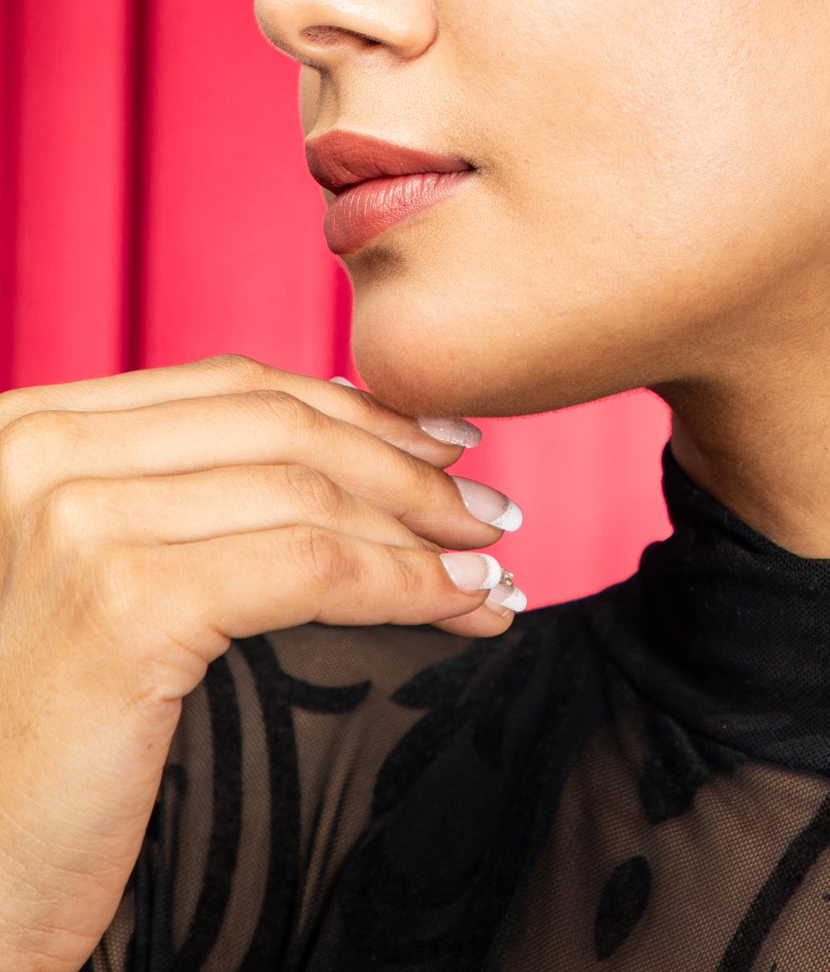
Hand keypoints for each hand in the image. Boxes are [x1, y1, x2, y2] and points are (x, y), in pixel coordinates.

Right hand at [0, 355, 520, 970]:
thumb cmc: (41, 737)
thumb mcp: (101, 574)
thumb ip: (182, 491)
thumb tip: (349, 432)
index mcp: (32, 428)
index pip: (234, 386)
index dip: (356, 409)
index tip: (445, 440)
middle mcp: (43, 454)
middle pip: (281, 428)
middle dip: (407, 464)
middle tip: (491, 508)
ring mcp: (79, 523)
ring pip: (310, 496)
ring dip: (424, 531)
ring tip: (490, 566)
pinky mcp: (127, 605)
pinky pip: (314, 569)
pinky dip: (406, 584)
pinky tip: (458, 607)